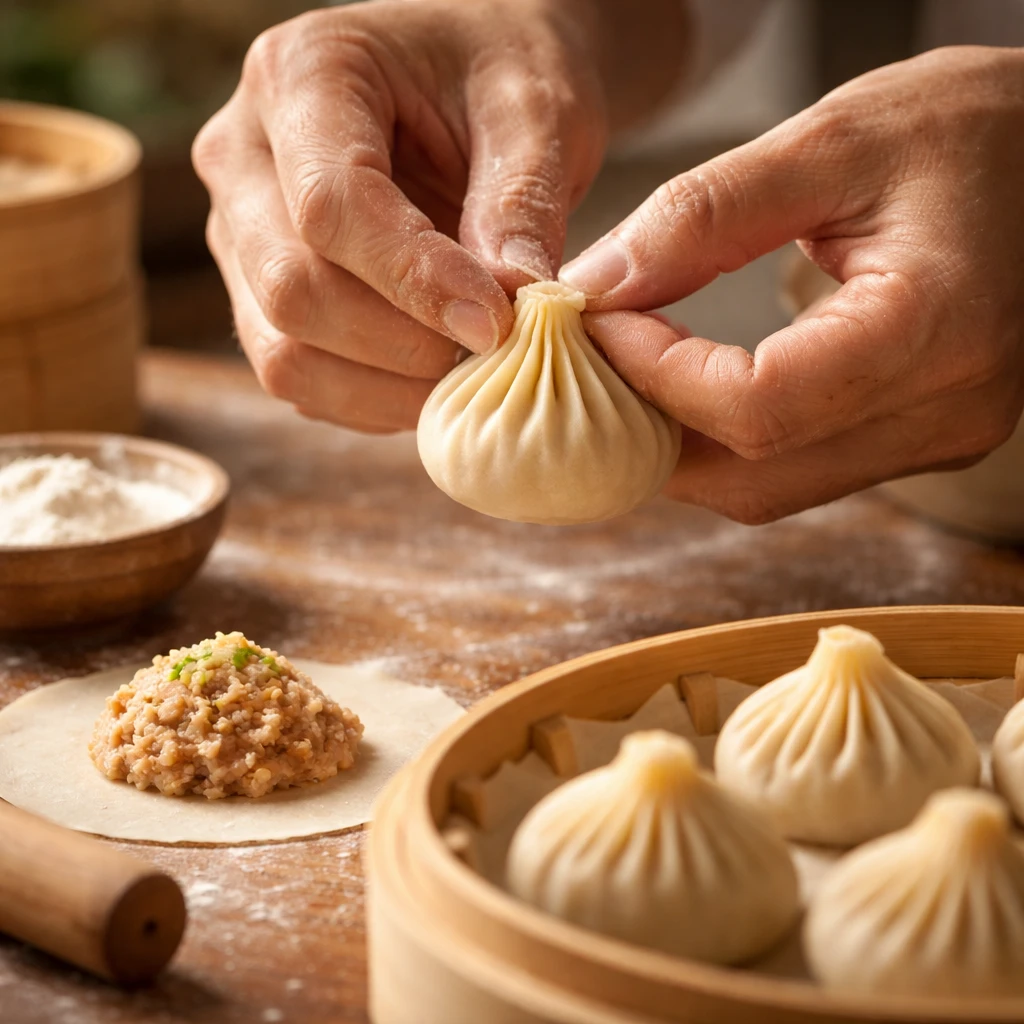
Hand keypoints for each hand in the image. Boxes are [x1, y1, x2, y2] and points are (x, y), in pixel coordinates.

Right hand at [193, 0, 685, 431]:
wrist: (473, 88)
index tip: (499, 323)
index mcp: (302, 75)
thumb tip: (514, 307)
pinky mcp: (258, 295)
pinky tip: (434, 378)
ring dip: (386, 388)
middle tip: (495, 354)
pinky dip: (371, 400)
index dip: (416, 280)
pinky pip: (298, 378)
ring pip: (283, 352)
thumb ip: (522, 203)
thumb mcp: (536, 112)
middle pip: (293, 288)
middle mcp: (244, 156)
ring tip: (470, 372)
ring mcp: (241, 234)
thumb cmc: (501, 79)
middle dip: (403, 344)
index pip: (332, 205)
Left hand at [561, 46, 1023, 522]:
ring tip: (627, 373)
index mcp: (935, 327)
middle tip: (591, 360)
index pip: (756, 406)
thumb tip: (595, 287)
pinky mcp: (917, 440)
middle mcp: (946, 410)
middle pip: (751, 472)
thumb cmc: (965, 131)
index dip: (653, 375)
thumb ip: (704, 216)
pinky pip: (793, 471)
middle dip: (648, 426)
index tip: (597, 320)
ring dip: (678, 445)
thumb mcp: (831, 140)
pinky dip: (722, 444)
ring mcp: (936, 438)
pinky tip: (686, 389)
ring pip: (765, 489)